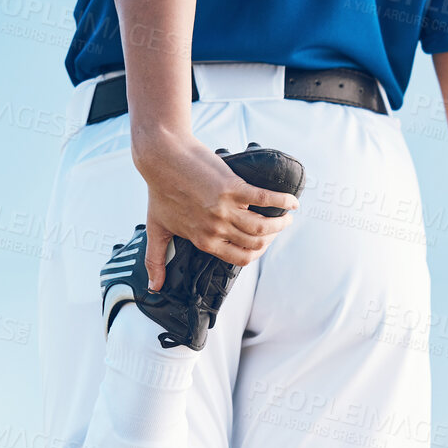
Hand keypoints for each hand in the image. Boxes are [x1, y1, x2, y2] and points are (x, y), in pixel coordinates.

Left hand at [131, 130, 300, 289]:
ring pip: (263, 225)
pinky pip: (265, 199)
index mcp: (203, 241)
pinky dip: (283, 202)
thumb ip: (156, 261)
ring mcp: (225, 208)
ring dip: (280, 223)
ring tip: (287, 217)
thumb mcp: (156, 230)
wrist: (162, 159)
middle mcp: (216, 228)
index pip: (239, 258)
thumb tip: (155, 288)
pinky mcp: (232, 187)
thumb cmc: (159, 193)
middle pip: (256, 242)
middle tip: (279, 227)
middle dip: (272, 238)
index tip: (263, 244)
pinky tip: (292, 202)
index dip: (257, 254)